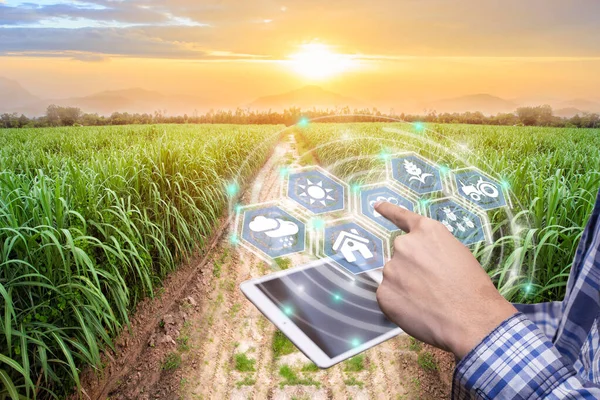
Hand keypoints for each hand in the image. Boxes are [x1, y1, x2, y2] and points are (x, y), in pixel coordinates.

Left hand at [374, 201, 516, 358]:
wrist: (471, 320)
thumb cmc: (472, 288)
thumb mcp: (458, 254)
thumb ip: (433, 249)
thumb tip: (421, 258)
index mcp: (426, 231)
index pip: (402, 216)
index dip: (388, 210)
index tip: (376, 205)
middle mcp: (404, 245)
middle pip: (401, 254)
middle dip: (411, 267)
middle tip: (431, 285)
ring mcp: (391, 269)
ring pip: (395, 276)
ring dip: (406, 286)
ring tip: (429, 302)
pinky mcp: (383, 293)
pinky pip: (389, 296)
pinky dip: (400, 304)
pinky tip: (418, 311)